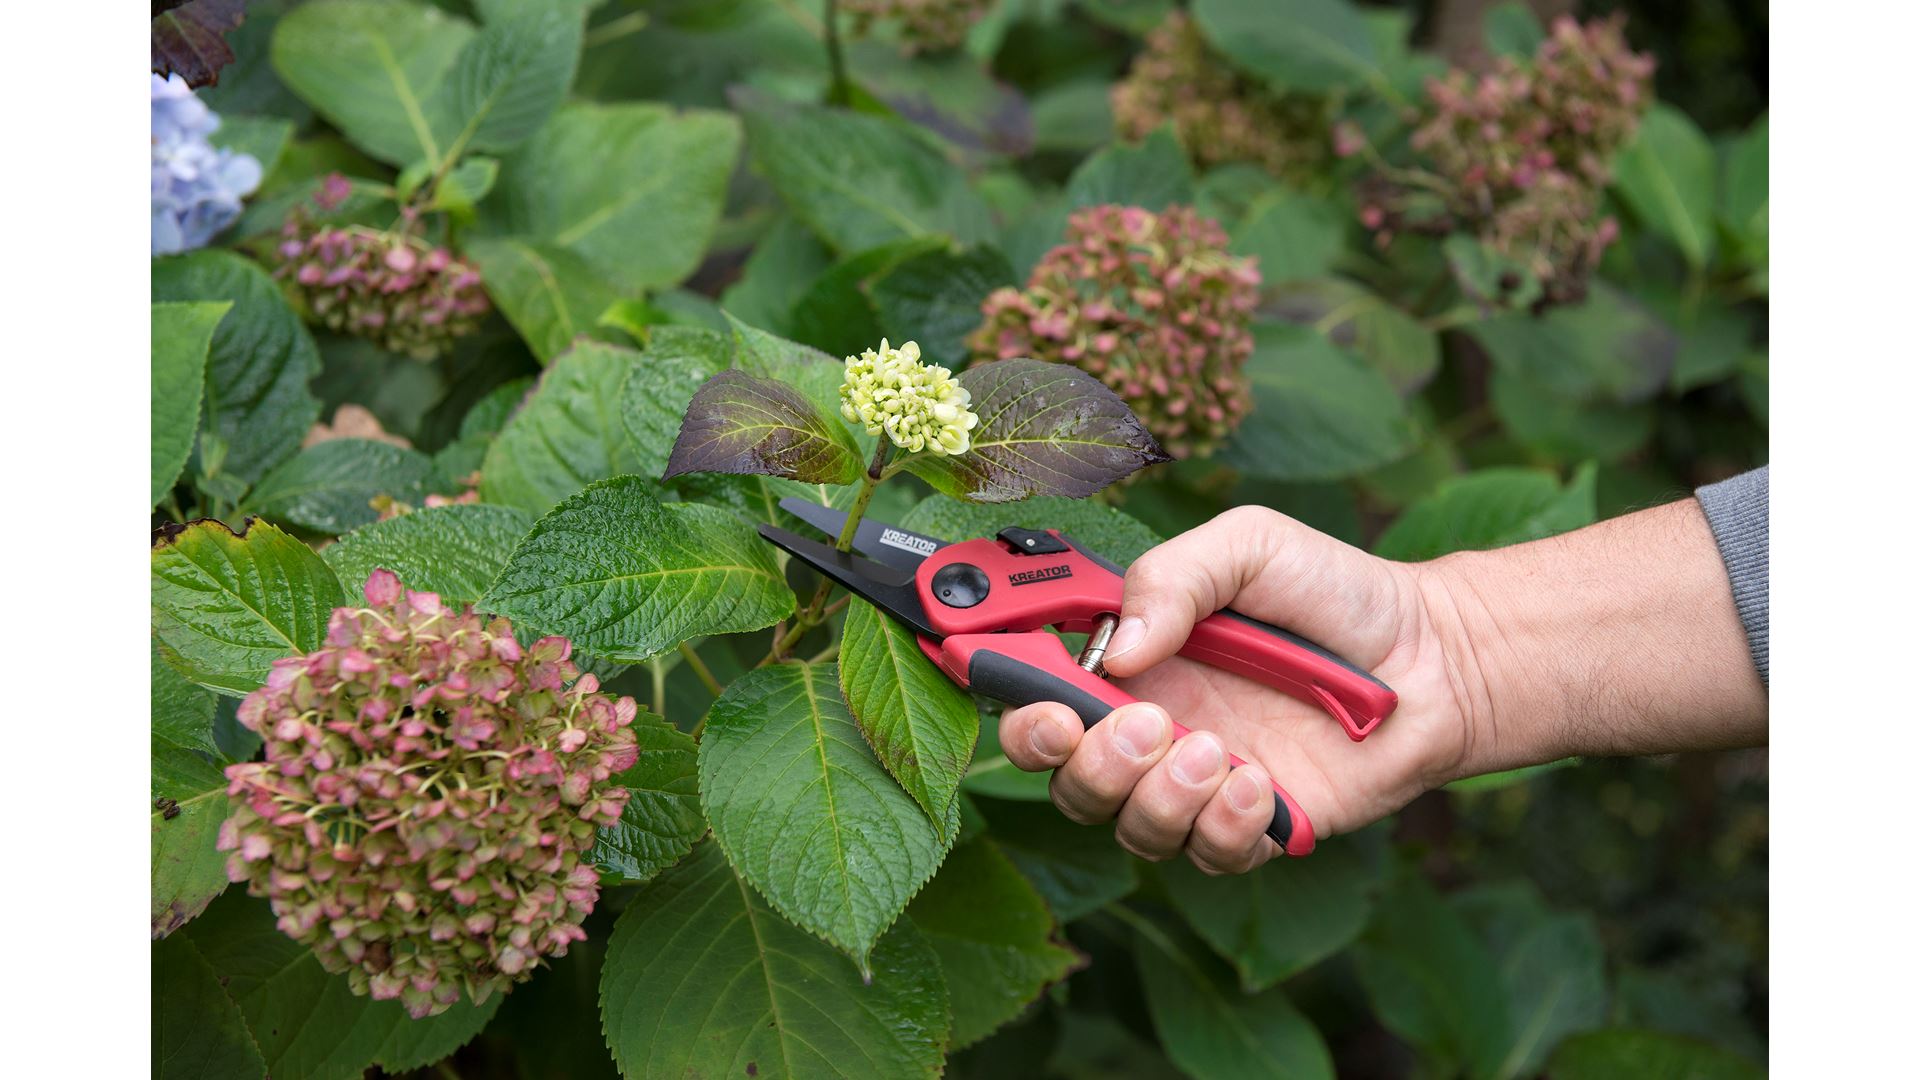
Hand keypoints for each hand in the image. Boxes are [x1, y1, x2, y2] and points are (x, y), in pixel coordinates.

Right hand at [997, 506, 1484, 874]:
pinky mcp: (1252, 830)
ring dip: (1156, 792)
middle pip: (1058, 773)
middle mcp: (1148, 728)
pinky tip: (1259, 783)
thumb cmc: (1332, 594)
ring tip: (1217, 748)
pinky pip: (1205, 854)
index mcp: (1127, 662)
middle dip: (1076, 758)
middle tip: (1142, 722)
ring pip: (1126, 823)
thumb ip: (1171, 579)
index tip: (1012, 682)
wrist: (1433, 654)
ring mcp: (1196, 785)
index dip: (1002, 689)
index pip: (1032, 686)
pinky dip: (1221, 825)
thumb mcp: (1248, 547)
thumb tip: (1114, 650)